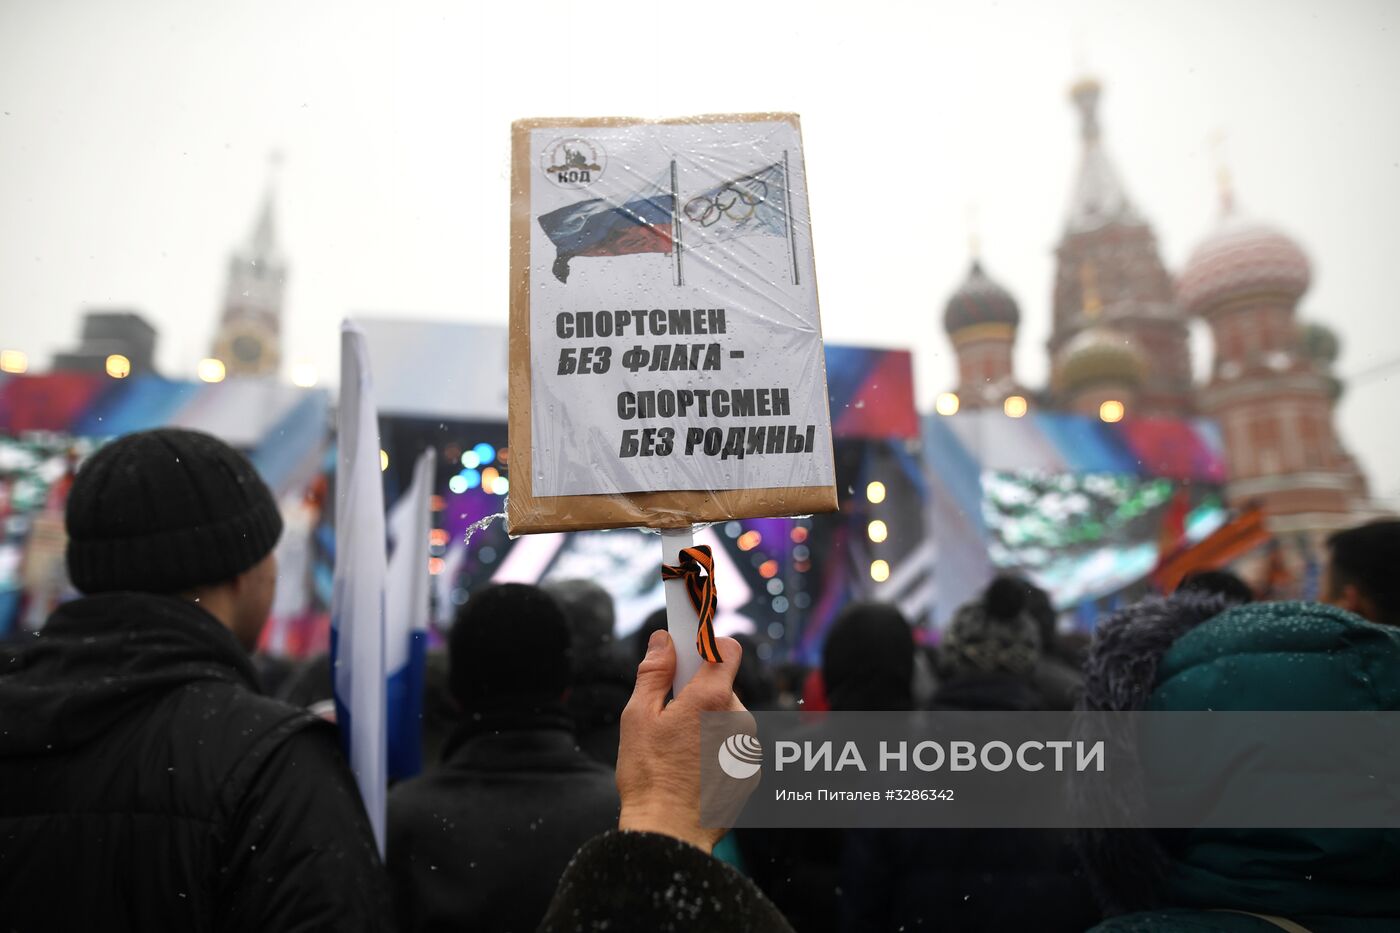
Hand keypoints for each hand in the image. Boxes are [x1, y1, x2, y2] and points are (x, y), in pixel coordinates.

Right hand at [616, 629, 754, 851]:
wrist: (669, 834)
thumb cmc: (648, 776)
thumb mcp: (638, 716)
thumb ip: (654, 673)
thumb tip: (663, 641)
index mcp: (712, 699)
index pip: (726, 649)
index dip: (708, 643)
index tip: (690, 647)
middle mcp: (740, 719)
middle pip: (722, 686)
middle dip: (698, 692)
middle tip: (669, 714)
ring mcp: (749, 748)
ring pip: (728, 717)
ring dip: (708, 722)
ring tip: (678, 750)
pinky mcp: (752, 772)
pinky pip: (734, 746)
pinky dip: (717, 749)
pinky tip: (692, 769)